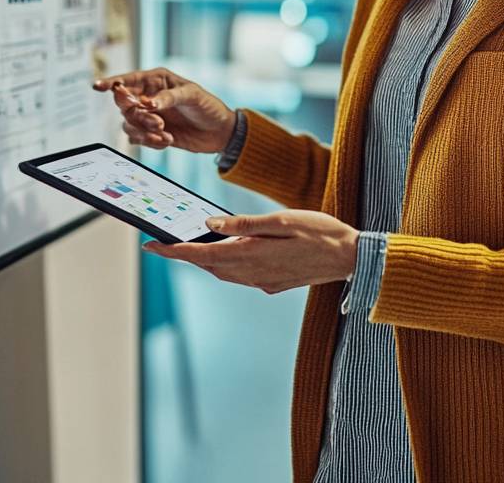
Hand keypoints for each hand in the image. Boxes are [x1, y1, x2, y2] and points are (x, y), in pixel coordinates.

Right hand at [93, 66, 235, 154]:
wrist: (219, 132)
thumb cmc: (207, 106)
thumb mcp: (192, 96)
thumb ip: (169, 97)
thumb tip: (148, 103)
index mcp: (156, 80)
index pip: (128, 80)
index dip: (111, 83)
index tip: (98, 86)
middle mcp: (148, 96)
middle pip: (124, 105)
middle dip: (137, 115)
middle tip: (158, 121)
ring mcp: (148, 116)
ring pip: (129, 124)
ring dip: (144, 131)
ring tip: (165, 134)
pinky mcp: (151, 133)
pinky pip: (137, 139)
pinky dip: (149, 142)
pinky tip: (167, 141)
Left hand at [142, 210, 359, 294]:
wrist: (352, 258)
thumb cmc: (320, 232)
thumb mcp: (282, 220)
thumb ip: (244, 224)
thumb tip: (210, 225)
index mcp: (253, 256)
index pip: (202, 255)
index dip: (174, 252)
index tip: (151, 246)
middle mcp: (255, 274)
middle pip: (210, 266)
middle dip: (185, 255)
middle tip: (163, 241)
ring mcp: (265, 282)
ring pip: (224, 272)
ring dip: (205, 260)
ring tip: (190, 243)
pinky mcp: (274, 283)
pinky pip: (241, 275)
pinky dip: (227, 263)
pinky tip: (228, 249)